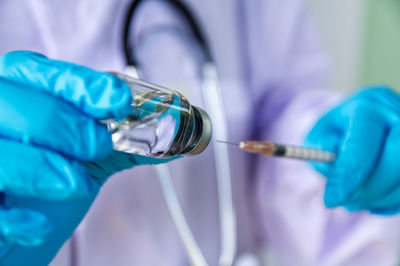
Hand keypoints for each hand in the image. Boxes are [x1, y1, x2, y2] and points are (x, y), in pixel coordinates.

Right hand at [0, 51, 172, 262]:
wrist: (23, 226)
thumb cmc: (51, 186)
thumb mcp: (88, 156)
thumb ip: (126, 142)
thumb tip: (175, 137)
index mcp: (22, 97)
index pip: (42, 73)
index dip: (80, 84)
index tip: (118, 99)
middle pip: (19, 105)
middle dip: (68, 127)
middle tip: (98, 146)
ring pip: (1, 152)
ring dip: (43, 167)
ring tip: (74, 183)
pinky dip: (13, 218)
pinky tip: (35, 225)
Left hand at [306, 87, 399, 214]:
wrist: (361, 125)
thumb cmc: (336, 134)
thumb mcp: (318, 138)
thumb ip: (320, 151)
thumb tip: (332, 166)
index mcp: (365, 107)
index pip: (362, 143)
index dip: (348, 175)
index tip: (332, 200)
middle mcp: (397, 114)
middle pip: (397, 155)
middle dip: (371, 187)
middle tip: (349, 201)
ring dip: (381, 197)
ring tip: (356, 199)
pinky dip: (391, 201)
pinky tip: (374, 197)